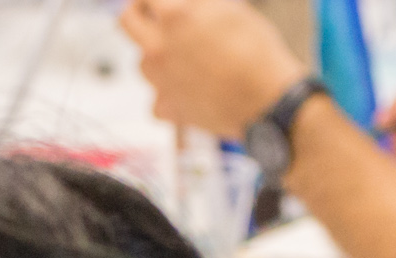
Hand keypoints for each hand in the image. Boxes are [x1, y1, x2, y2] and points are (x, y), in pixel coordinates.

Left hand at [120, 0, 305, 140]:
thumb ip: (202, 5)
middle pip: (126, 22)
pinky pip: (157, 101)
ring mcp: (160, 80)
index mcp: (175, 16)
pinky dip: (168, 97)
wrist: (269, 102)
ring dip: (156, 58)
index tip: (160, 1)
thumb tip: (192, 6)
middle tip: (151, 15)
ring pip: (142, 64)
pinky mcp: (168, 109)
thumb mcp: (234, 11)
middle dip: (138, 14)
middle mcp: (159, 47)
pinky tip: (186, 93)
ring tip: (181, 60)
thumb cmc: (259, 55)